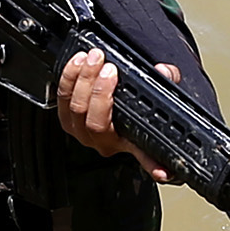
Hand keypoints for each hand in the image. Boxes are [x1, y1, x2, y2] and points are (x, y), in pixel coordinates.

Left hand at [55, 47, 168, 176]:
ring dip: (83, 80)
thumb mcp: (157, 90)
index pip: (142, 154)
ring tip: (93, 59)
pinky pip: (62, 98)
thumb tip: (163, 71)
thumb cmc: (134, 99)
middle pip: (95, 122)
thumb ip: (166, 80)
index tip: (162, 171)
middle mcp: (104, 141)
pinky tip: (78, 63)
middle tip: (109, 69)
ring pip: (75, 109)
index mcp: (129, 142)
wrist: (116, 93)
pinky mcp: (66, 116)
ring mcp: (81, 131)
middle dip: (100, 92)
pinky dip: (69, 78)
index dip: (153, 165)